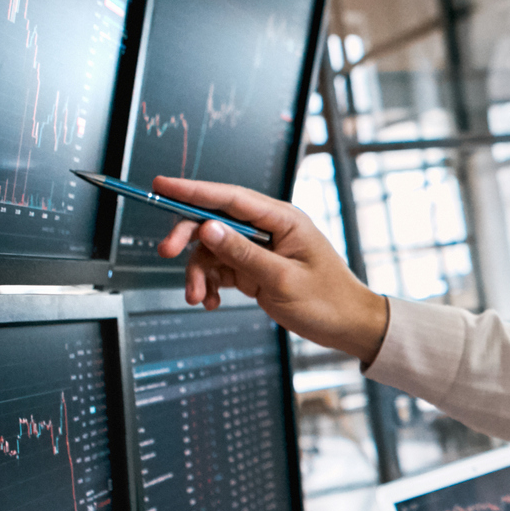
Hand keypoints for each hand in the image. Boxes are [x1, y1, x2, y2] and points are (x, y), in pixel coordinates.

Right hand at [152, 177, 388, 362]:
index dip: (192, 190)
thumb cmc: (328, 301)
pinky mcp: (255, 269)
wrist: (348, 326)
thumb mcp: (282, 279)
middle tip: (165, 252)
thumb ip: (243, 253)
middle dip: (188, 236)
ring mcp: (261, 249)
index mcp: (283, 219)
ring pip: (213, 250)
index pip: (230, 197)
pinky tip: (210, 301)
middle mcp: (269, 229)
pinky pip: (221, 269)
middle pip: (215, 220)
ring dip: (199, 272)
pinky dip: (210, 284)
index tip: (160, 184)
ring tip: (198, 297)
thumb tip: (207, 228)